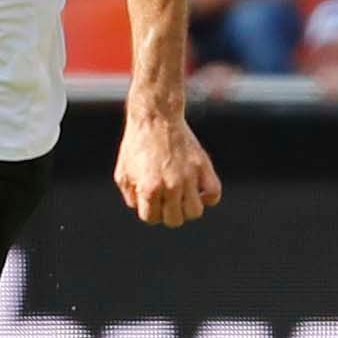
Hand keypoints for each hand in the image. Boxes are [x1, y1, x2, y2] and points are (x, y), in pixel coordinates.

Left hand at [113, 109, 220, 227]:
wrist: (155, 117)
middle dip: (167, 212)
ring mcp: (189, 176)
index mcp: (148, 188)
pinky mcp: (203, 166)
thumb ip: (131, 197)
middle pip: (174, 220)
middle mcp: (171, 185)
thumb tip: (145, 210)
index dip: (149, 210)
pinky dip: (208, 198)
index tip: (149, 197)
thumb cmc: (136, 145)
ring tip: (181, 195)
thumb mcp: (123, 173)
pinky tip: (198, 190)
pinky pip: (214, 194)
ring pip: (195, 212)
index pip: (152, 219)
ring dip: (186, 208)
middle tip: (164, 197)